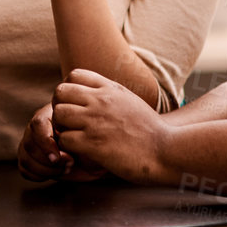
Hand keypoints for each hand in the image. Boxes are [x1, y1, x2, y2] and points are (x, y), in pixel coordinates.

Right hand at [17, 102, 107, 182]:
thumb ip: (80, 131)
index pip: (37, 124)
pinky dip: (38, 174)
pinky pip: (24, 168)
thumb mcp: (93, 133)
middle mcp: (40, 128)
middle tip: (70, 162)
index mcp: (52, 115)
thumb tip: (67, 136)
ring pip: (25, 157)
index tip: (59, 156)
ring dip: (45, 168)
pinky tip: (56, 172)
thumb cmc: (99, 139)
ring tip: (66, 167)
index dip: (45, 142)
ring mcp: (35, 144)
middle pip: (29, 143)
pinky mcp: (34, 160)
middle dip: (48, 159)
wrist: (102, 153)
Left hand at [53, 69, 172, 184]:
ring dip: (61, 128)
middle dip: (59, 107)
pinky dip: (67, 147)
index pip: (74, 75)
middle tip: (68, 123)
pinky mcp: (93, 143)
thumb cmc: (151, 131)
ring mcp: (96, 121)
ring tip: (72, 137)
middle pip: (60, 92)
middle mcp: (100, 101)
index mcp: (110, 89)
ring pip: (58, 114)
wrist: (167, 151)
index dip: (68, 90)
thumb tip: (97, 93)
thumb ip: (112, 95)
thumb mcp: (131, 101)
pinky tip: (79, 151)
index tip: (74, 105)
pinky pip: (64, 139)